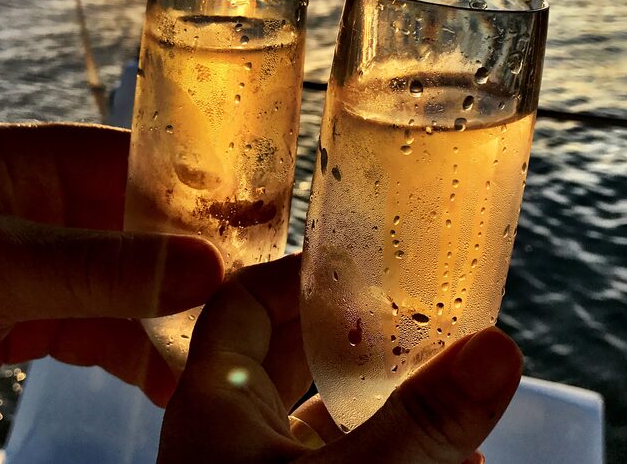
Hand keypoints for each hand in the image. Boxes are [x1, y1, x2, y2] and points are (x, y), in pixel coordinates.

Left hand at [0, 123, 222, 453]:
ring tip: (214, 345)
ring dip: (166, 313)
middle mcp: (38, 204)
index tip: (246, 222)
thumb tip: (205, 268)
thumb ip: (98, 268)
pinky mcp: (31, 316)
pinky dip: (134, 350)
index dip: (188, 189)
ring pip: (125, 280)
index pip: (128, 159)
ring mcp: (38, 262)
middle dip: (187, 259)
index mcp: (26, 161)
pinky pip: (101, 325)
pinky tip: (165, 379)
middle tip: (244, 290)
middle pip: (136, 223)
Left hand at [160, 254, 521, 462]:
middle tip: (410, 320)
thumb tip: (498, 348)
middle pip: (284, 353)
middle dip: (349, 336)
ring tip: (439, 388)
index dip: (294, 275)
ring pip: (311, 413)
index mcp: (212, 404)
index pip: (242, 302)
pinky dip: (379, 454)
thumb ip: (424, 423)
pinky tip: (442, 461)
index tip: (356, 266)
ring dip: (374, 400)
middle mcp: (223, 434)